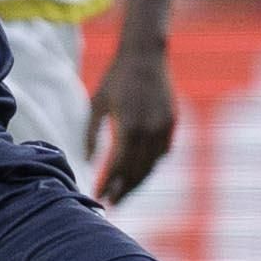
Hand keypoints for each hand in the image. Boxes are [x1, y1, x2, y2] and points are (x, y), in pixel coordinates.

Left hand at [88, 40, 178, 203]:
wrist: (145, 55)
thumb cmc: (116, 78)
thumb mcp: (97, 105)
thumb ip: (92, 136)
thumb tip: (88, 162)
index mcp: (128, 127)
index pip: (118, 167)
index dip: (108, 185)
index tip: (98, 196)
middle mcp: (149, 131)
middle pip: (136, 172)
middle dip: (123, 191)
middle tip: (111, 204)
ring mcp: (164, 128)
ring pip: (151, 166)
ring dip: (137, 182)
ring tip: (124, 194)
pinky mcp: (172, 123)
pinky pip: (162, 153)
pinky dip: (151, 165)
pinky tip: (140, 172)